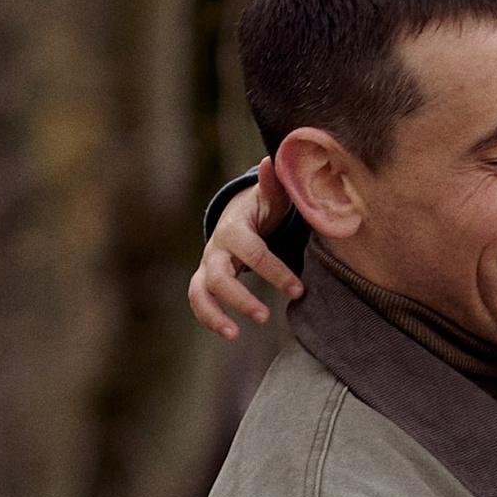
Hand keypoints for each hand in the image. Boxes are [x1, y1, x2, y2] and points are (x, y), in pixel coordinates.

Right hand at [187, 151, 301, 339]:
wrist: (241, 215)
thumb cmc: (263, 208)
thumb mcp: (271, 196)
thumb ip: (273, 183)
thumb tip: (271, 161)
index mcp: (235, 227)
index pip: (252, 252)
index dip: (274, 272)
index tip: (298, 290)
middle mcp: (216, 246)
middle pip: (218, 275)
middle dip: (239, 297)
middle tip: (265, 316)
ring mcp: (207, 264)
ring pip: (200, 291)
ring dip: (214, 314)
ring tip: (235, 335)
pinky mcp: (205, 278)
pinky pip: (198, 301)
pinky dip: (209, 318)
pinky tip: (231, 333)